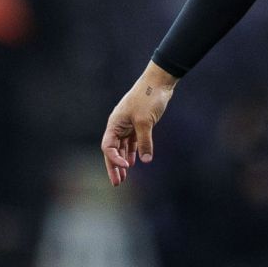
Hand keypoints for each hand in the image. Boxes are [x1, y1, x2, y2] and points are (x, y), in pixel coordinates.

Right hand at [101, 62, 177, 185]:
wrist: (159, 82)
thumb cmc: (148, 98)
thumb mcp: (145, 122)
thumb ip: (145, 142)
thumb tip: (146, 161)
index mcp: (114, 123)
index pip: (108, 147)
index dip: (114, 160)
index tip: (127, 168)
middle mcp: (118, 125)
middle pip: (112, 150)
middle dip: (114, 167)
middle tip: (117, 183)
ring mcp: (128, 124)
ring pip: (122, 147)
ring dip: (123, 162)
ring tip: (124, 178)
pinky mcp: (138, 124)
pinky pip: (132, 142)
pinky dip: (132, 152)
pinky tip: (134, 163)